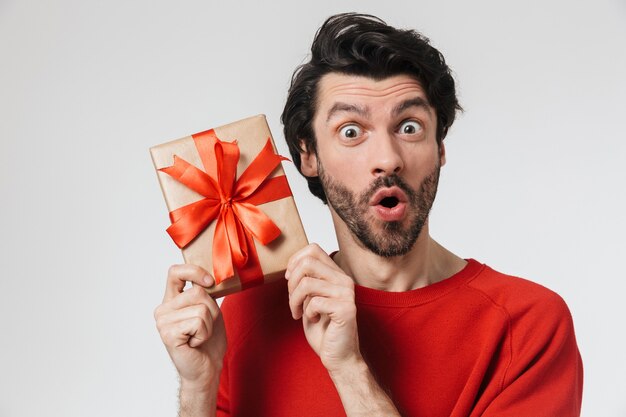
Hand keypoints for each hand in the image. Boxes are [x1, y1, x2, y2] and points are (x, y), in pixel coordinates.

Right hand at [154, 264, 226, 390]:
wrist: (207, 368)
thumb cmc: (208, 340)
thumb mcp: (210, 309)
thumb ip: (204, 292)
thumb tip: (210, 277)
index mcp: (171, 300)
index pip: (175, 272)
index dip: (194, 271)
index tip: (210, 282)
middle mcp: (163, 309)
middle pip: (198, 292)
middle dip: (212, 310)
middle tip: (204, 328)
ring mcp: (162, 321)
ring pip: (201, 308)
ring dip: (209, 325)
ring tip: (199, 336)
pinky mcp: (167, 334)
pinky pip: (198, 322)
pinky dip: (204, 333)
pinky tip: (194, 343)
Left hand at [286, 244, 360, 372]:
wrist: (338, 356)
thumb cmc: (323, 329)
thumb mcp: (310, 299)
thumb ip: (306, 281)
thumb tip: (292, 266)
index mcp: (336, 274)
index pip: (313, 249)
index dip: (295, 261)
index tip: (289, 280)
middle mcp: (344, 280)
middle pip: (307, 263)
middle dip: (291, 282)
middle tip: (292, 300)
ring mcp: (346, 294)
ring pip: (307, 283)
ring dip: (294, 300)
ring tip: (298, 312)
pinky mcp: (346, 309)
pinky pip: (314, 302)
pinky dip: (307, 313)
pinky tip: (313, 320)